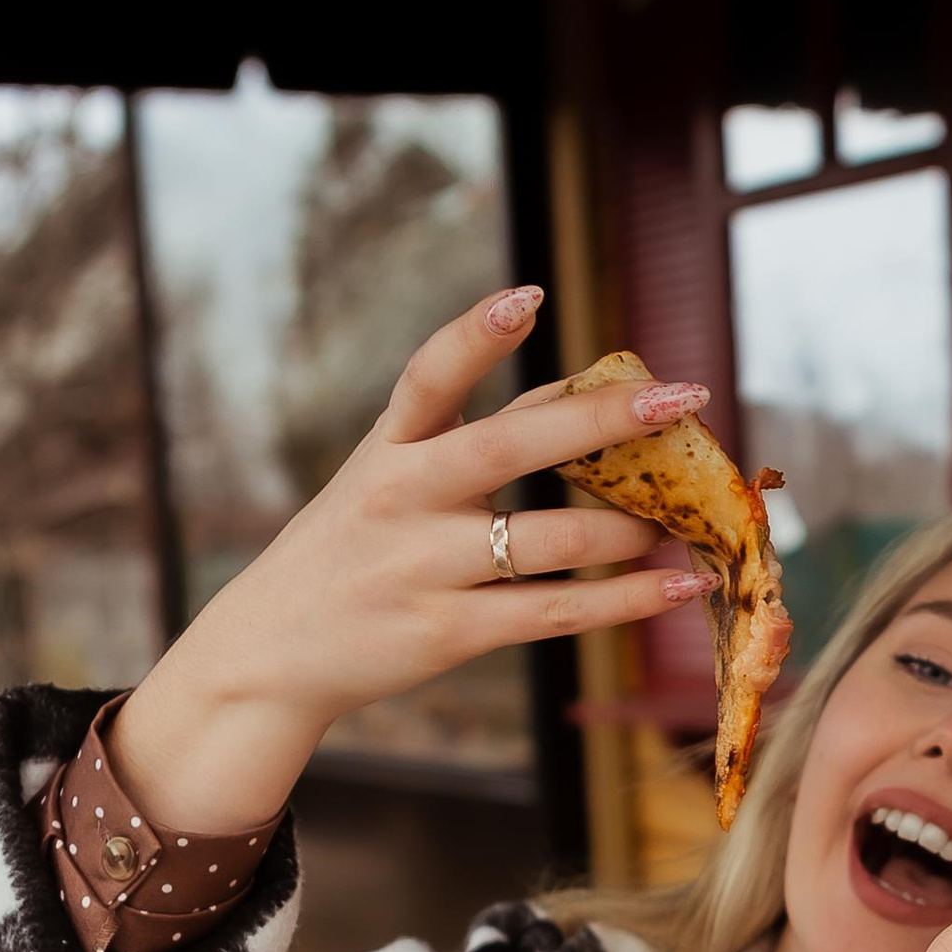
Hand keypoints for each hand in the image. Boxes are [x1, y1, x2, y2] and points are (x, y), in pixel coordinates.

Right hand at [111, 289, 710, 834]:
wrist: (269, 655)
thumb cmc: (350, 551)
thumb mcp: (385, 479)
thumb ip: (470, 437)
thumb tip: (579, 395)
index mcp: (387, 449)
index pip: (429, 377)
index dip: (476, 334)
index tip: (530, 296)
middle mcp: (403, 499)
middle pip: (511, 446)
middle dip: (602, 421)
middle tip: (680, 399)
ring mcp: (425, 568)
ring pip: (551, 539)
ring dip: (629, 528)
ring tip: (682, 522)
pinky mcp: (449, 632)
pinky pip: (555, 612)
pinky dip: (626, 599)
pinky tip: (677, 584)